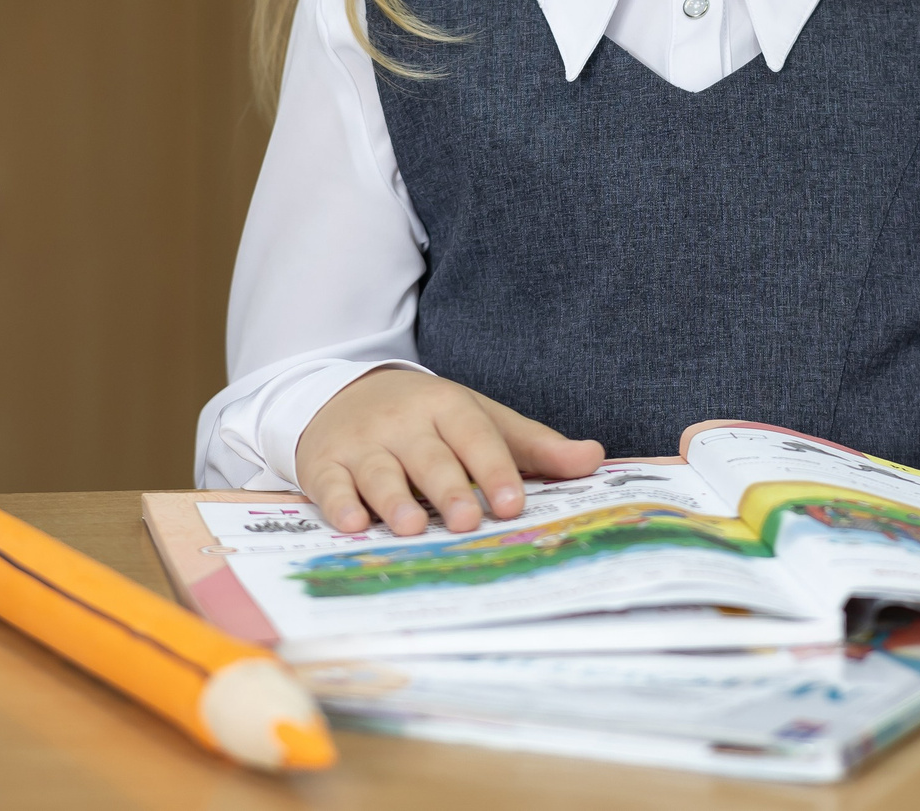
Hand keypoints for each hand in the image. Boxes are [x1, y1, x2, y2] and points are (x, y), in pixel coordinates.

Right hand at [295, 368, 603, 535]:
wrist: (347, 393)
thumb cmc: (429, 420)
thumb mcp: (481, 420)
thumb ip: (535, 446)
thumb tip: (595, 458)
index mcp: (449, 407)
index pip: (478, 438)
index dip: (496, 471)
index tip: (514, 504)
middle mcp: (405, 423)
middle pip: (430, 458)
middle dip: (448, 490)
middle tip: (465, 522)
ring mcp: (363, 442)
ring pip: (380, 471)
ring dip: (393, 499)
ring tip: (409, 526)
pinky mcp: (324, 462)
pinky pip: (329, 483)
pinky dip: (338, 503)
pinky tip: (350, 523)